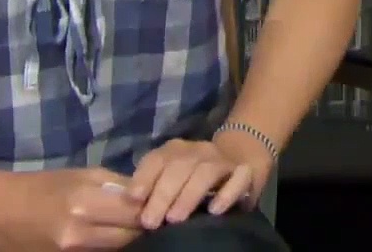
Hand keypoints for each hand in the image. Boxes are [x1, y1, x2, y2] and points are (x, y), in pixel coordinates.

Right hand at [0, 167, 147, 251]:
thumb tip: (147, 193)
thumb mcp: (80, 175)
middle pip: (131, 236)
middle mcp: (80, 233)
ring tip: (135, 226)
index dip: (153, 206)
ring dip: (130, 238)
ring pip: (119, 249)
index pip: (135, 211)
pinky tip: (113, 236)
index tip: (162, 200)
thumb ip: (116, 185)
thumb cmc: (41, 186)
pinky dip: (112, 248)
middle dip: (144, 226)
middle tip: (154, 215)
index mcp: (84, 202)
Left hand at [127, 137, 265, 228]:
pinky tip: (215, 210)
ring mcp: (222, 159)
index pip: (156, 159)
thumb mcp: (170, 178)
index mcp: (175, 150)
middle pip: (178, 167)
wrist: (242, 157)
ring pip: (204, 172)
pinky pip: (238, 179)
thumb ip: (152, 188)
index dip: (144, 177)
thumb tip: (126, 204)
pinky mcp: (244, 172)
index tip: (133, 198)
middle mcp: (197, 150)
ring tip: (175, 219)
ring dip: (188, 195)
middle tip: (150, 222)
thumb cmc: (194, 178)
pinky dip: (226, 194)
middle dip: (162, 194)